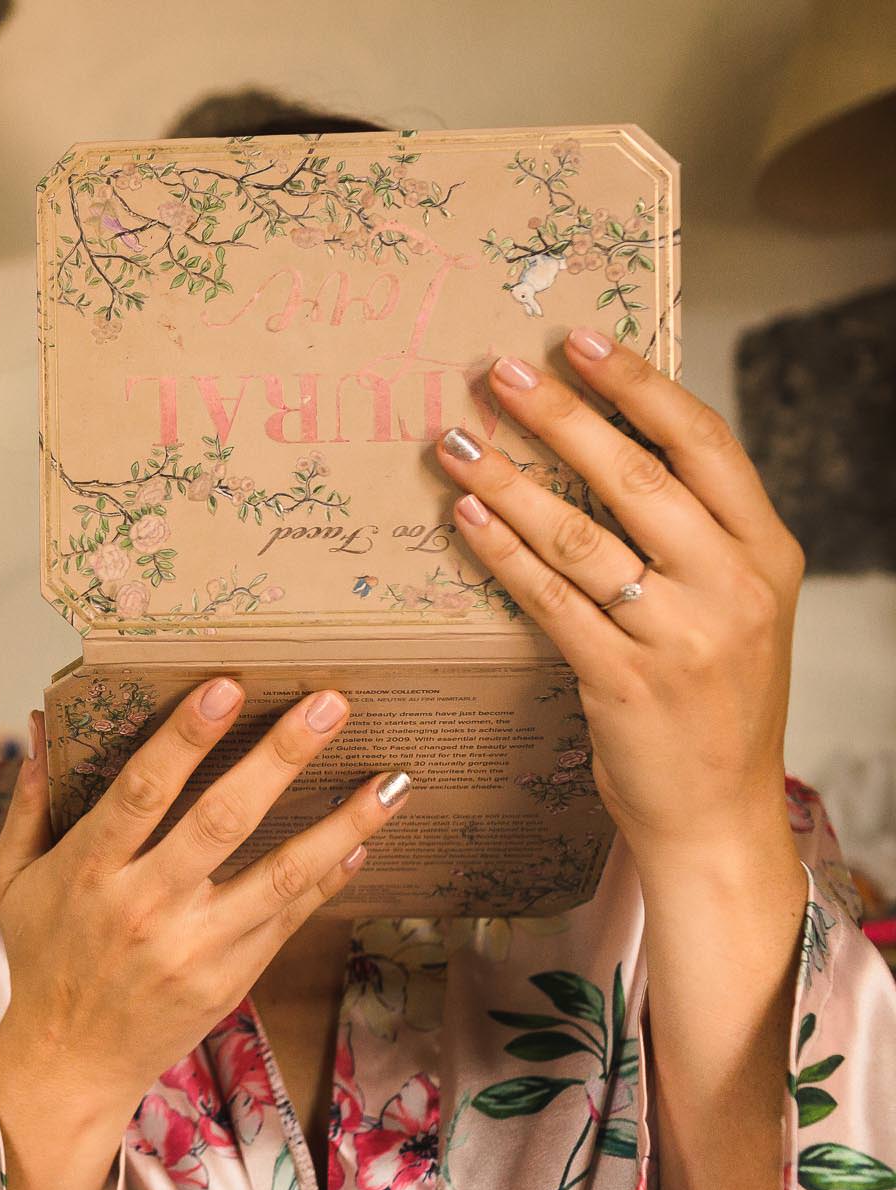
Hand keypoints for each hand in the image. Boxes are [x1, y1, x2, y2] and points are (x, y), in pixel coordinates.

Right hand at [0, 681, 411, 1119]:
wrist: (70, 1061)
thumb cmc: (43, 957)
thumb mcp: (15, 877)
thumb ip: (31, 801)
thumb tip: (44, 724)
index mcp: (88, 870)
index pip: (142, 790)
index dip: (185, 737)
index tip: (227, 687)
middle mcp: (143, 906)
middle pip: (222, 820)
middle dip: (280, 757)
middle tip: (330, 704)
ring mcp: (193, 947)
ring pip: (279, 875)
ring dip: (341, 824)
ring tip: (392, 780)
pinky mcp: (228, 979)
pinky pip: (290, 919)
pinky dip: (330, 877)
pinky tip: (363, 839)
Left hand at [431, 331, 802, 868]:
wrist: (716, 813)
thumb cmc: (713, 698)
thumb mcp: (735, 605)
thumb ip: (695, 534)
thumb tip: (613, 441)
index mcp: (768, 552)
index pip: (705, 443)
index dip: (640, 384)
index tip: (582, 341)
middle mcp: (733, 586)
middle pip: (635, 477)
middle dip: (560, 416)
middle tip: (498, 373)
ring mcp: (680, 636)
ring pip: (581, 537)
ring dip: (510, 482)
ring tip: (456, 442)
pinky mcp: (623, 681)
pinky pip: (548, 602)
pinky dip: (502, 554)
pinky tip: (465, 518)